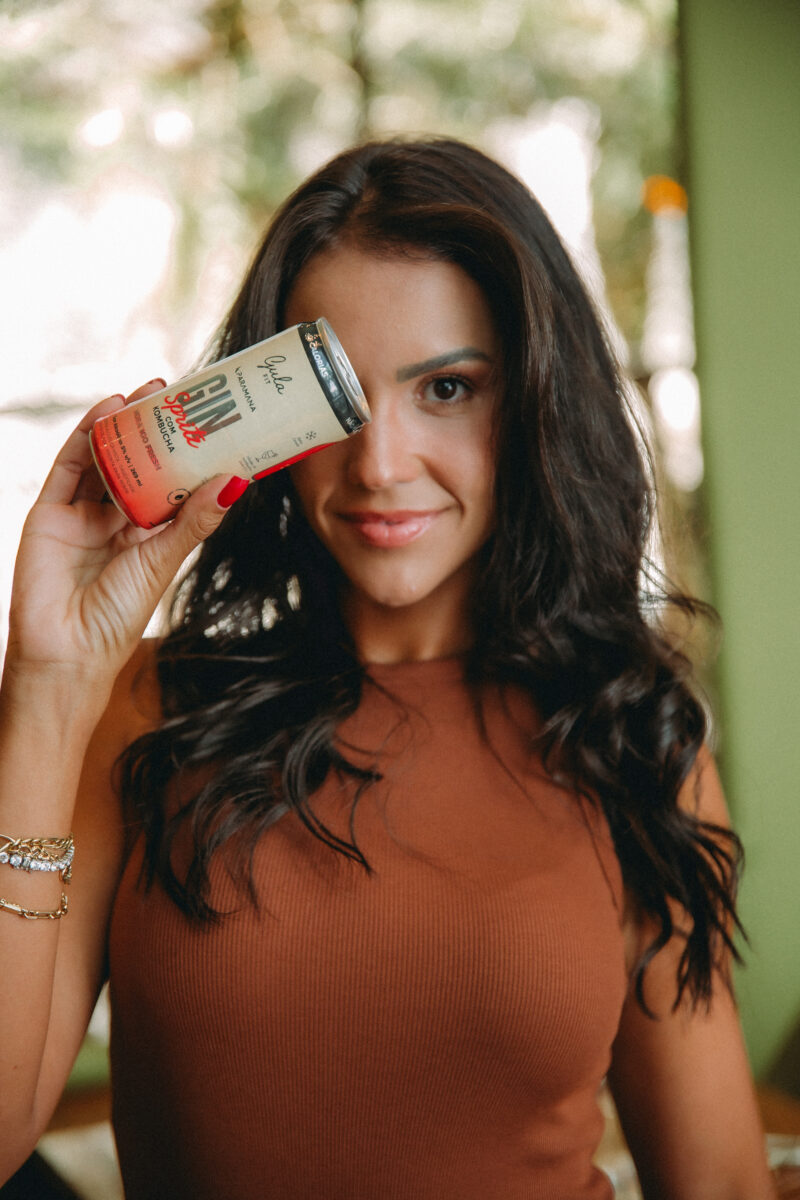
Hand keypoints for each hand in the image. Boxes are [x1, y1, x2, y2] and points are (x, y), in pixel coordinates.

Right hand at [5, 382, 244, 687]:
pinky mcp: (48, 512)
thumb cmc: (118, 616)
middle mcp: (113, 521)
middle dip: (153, 428)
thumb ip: (195, 520)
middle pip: (135, 464)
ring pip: (102, 459)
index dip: (184, 452)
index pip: (168, 484)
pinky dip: (85, 435)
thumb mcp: (164, 560)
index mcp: (146, 536)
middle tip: (177, 390)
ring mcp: (80, 515)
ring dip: (122, 423)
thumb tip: (236, 481)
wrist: (66, 651)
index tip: (207, 418)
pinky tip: (107, 408)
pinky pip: (68, 466)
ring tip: (146, 390)